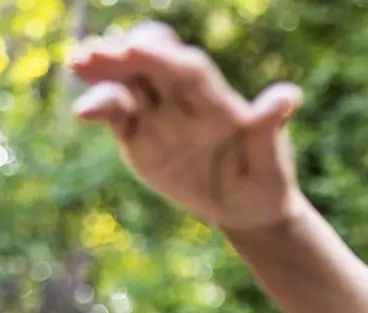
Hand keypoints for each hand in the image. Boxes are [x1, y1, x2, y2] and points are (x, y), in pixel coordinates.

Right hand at [69, 21, 305, 230]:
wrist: (246, 209)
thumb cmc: (266, 184)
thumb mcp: (273, 166)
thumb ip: (270, 132)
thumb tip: (289, 95)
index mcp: (219, 103)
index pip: (189, 72)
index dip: (163, 57)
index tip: (137, 48)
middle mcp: (186, 101)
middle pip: (153, 63)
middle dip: (126, 54)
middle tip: (97, 52)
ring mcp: (160, 116)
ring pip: (128, 82)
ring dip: (104, 70)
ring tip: (78, 63)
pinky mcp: (139, 136)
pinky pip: (117, 115)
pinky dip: (99, 107)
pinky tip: (82, 111)